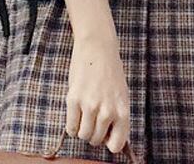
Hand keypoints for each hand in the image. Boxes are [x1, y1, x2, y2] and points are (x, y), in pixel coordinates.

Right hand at [66, 33, 131, 155]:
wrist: (97, 47)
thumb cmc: (110, 70)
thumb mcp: (121, 95)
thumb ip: (117, 116)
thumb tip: (110, 140)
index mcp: (122, 110)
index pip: (116, 145)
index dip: (110, 142)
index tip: (106, 135)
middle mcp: (107, 111)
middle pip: (96, 140)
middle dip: (94, 133)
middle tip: (93, 119)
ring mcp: (89, 105)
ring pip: (83, 135)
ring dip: (83, 129)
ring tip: (85, 115)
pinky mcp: (74, 99)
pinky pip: (70, 127)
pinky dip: (72, 125)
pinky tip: (76, 114)